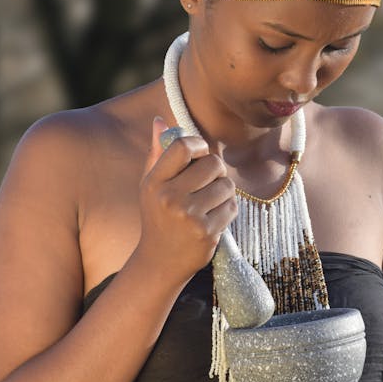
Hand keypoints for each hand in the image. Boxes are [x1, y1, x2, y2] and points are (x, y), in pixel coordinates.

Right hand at [135, 117, 237, 276]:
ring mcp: (189, 216)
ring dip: (224, 191)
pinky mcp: (207, 232)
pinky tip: (213, 218)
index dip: (198, 145)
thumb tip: (160, 120)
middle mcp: (169, 197)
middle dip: (216, 170)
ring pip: (226, 185)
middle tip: (208, 182)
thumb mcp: (150, 185)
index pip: (183, 146)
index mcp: (154, 181)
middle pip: (213, 163)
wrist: (160, 261)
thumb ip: (157, 153)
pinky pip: (232, 207)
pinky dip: (228, 210)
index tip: (200, 155)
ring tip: (210, 202)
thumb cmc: (157, 217)